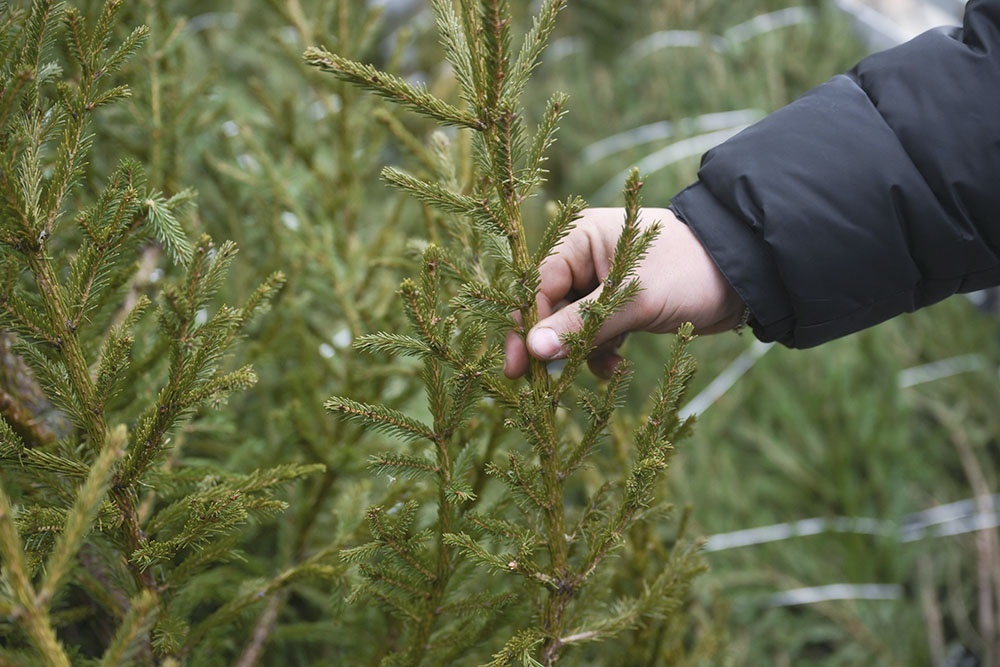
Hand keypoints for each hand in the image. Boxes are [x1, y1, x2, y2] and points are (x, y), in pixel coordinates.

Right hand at [503, 207, 745, 378]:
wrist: (747, 277)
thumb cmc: (688, 272)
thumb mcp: (633, 299)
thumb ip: (582, 325)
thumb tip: (534, 350)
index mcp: (582, 239)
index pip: (537, 285)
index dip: (526, 326)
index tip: (518, 366)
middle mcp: (588, 258)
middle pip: (550, 306)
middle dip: (553, 343)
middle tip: (541, 383)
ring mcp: (604, 283)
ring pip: (572, 325)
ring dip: (580, 352)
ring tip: (600, 368)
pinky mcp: (622, 306)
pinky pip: (595, 334)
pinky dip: (600, 352)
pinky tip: (616, 366)